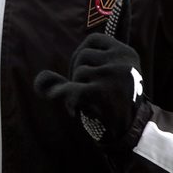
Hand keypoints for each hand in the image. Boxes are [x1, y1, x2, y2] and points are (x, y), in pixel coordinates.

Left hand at [34, 26, 144, 140]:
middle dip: (77, 72)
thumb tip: (39, 80)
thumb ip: (76, 70)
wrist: (133, 132)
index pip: (93, 40)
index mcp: (126, 52)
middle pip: (82, 55)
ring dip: (77, 87)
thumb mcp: (105, 77)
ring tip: (89, 101)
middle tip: (85, 91)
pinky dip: (68, 99)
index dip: (82, 54)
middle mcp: (121, 60)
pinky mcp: (102, 91)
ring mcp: (112, 74)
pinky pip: (72, 89)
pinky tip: (73, 109)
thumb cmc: (115, 102)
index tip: (83, 70)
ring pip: (77, 72)